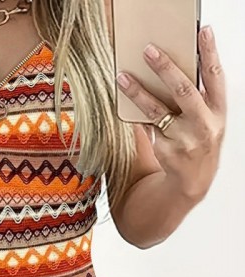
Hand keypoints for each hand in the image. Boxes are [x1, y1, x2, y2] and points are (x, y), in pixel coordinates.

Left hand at [116, 25, 226, 199]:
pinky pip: (146, 126)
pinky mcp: (165, 149)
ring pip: (157, 110)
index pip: (216, 77)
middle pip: (184, 90)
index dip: (210, 53)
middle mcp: (204, 125)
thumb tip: (167, 72)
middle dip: (166, 68)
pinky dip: (135, 114)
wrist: (192, 181)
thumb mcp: (205, 121)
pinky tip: (124, 103)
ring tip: (122, 76)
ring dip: (138, 91)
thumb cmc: (198, 143)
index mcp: (218, 112)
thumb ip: (194, 99)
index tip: (202, 31)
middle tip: (149, 50)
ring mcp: (184, 139)